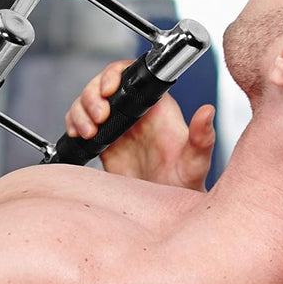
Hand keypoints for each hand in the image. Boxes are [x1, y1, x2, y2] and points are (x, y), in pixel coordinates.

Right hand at [64, 60, 214, 190]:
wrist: (165, 209)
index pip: (131, 75)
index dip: (114, 75)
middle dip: (93, 95)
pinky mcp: (103, 140)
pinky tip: (79, 135)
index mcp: (156, 106)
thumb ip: (202, 137)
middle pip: (103, 84)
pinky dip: (74, 123)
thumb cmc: (185, 183)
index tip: (109, 89)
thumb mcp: (196, 161)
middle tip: (99, 117)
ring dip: (81, 110)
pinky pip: (81, 122)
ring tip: (88, 131)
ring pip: (88, 101)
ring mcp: (117, 125)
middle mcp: (135, 111)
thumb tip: (209, 112)